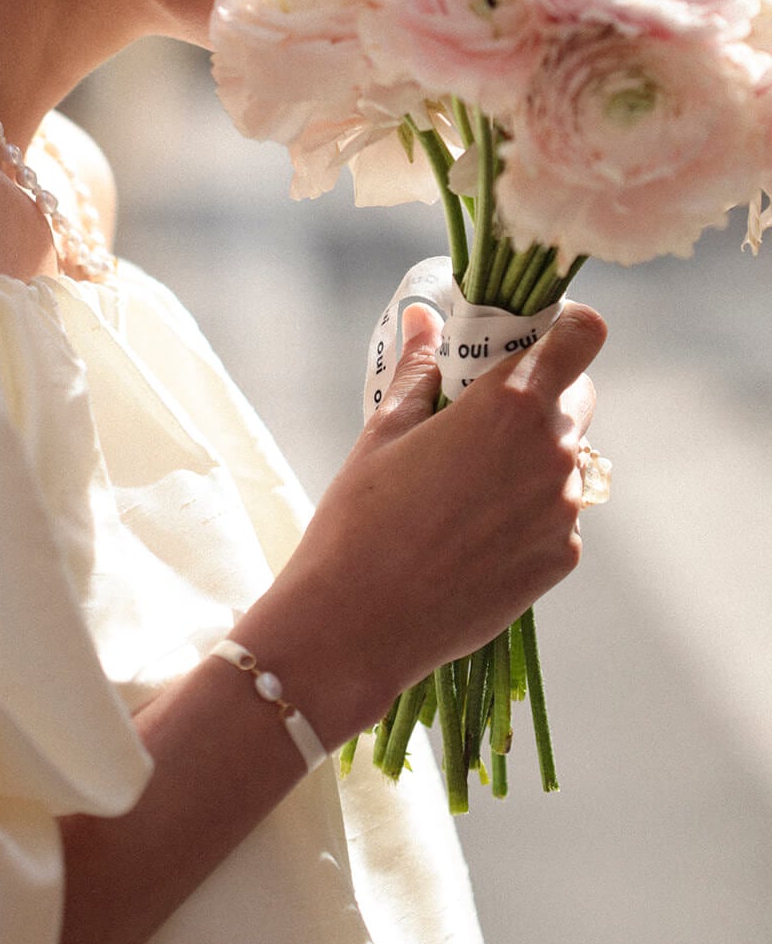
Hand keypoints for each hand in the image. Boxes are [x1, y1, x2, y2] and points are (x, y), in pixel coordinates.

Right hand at [236, 299, 605, 749]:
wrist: (359, 623)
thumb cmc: (361, 517)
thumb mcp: (384, 430)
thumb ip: (418, 370)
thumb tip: (422, 320)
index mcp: (510, 405)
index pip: (584, 336)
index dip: (567, 329)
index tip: (535, 339)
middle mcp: (553, 453)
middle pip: (578, 397)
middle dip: (542, 395)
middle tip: (483, 416)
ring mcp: (564, 511)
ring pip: (567, 460)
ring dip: (533, 457)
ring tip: (466, 486)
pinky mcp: (561, 559)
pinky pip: (559, 514)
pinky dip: (529, 510)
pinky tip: (473, 532)